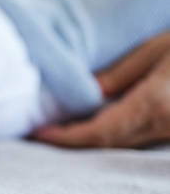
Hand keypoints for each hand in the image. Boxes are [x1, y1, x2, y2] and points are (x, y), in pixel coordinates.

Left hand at [34, 32, 169, 147]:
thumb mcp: (157, 48)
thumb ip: (119, 74)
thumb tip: (87, 92)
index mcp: (154, 104)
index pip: (100, 132)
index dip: (66, 137)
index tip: (38, 134)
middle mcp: (162, 125)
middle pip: (107, 144)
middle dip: (69, 142)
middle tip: (36, 135)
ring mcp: (168, 133)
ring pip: (120, 145)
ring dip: (86, 141)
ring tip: (53, 130)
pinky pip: (133, 139)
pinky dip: (107, 135)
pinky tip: (85, 125)